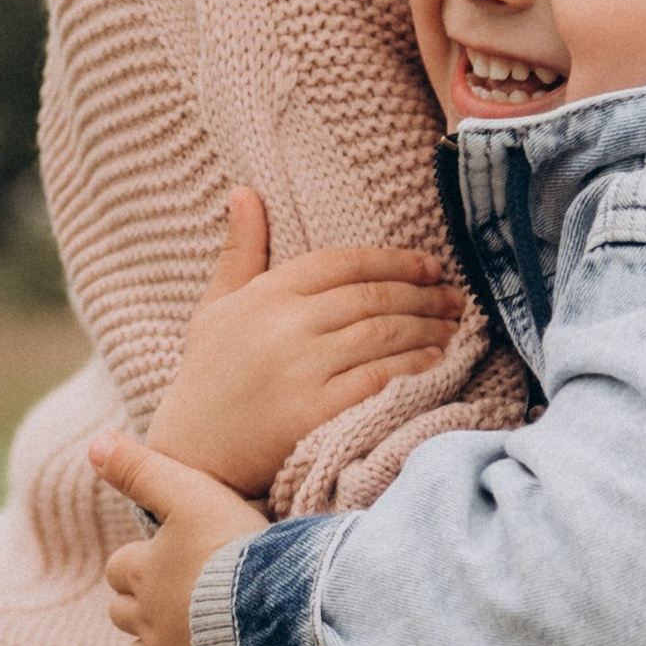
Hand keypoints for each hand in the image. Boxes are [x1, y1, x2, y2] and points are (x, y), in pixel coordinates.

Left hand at [96, 429, 265, 645]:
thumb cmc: (231, 547)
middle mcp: (148, 623)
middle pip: (124, 616)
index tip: (159, 556)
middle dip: (139, 607)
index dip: (136, 561)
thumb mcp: (187, 493)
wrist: (273, 610)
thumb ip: (140, 469)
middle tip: (173, 595)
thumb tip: (94, 443)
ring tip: (183, 642)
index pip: (119, 569)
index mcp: (143, 576)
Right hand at [144, 189, 460, 492]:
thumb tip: (244, 191)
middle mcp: (285, 325)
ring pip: (381, 334)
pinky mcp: (315, 412)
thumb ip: (240, 249)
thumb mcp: (216, 305)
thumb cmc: (207, 376)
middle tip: (454, 295)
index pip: (342, 262)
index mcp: (266, 293)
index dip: (393, 259)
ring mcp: (300, 369)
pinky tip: (435, 361)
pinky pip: (378, 378)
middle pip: (370, 296)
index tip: (430, 264)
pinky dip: (413, 366)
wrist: (191, 454)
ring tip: (452, 325)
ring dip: (426, 327)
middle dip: (422, 293)